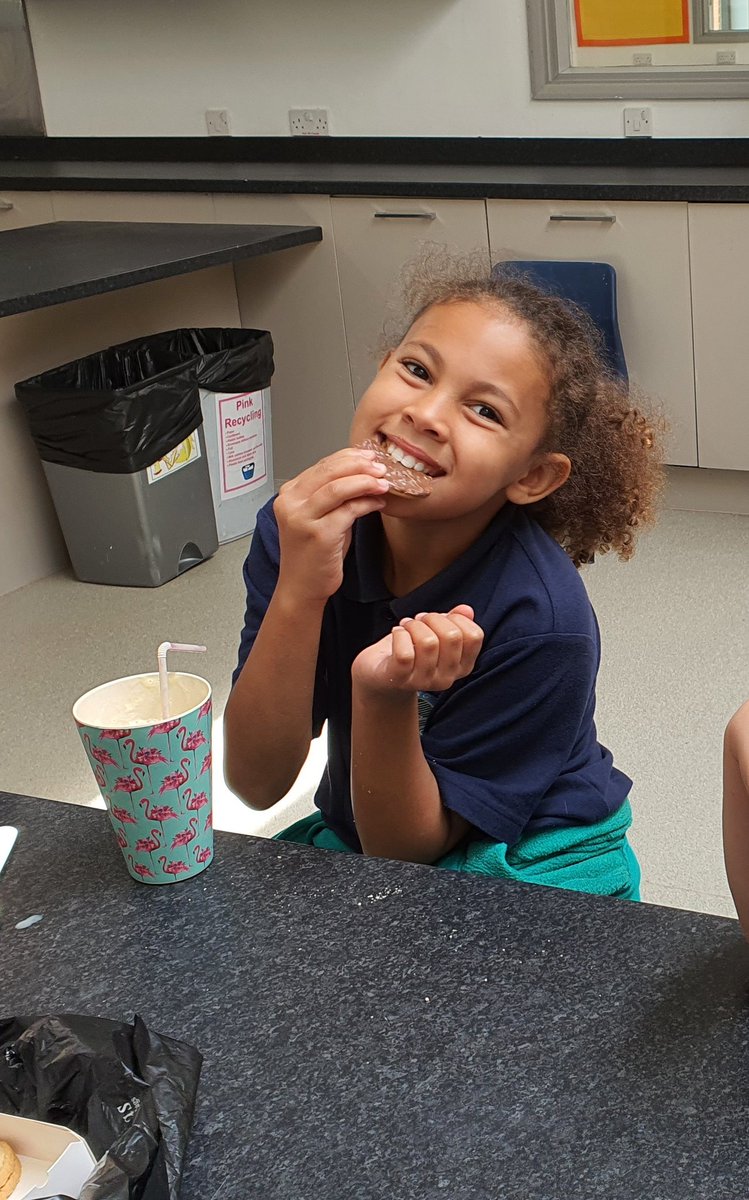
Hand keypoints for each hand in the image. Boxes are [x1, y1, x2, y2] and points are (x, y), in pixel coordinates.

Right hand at [274, 447, 388, 604]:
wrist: (301, 587)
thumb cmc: (313, 554)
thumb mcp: (320, 517)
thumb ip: (334, 495)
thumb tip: (364, 473)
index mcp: (289, 494)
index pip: (321, 465)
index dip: (348, 457)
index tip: (369, 456)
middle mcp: (291, 503)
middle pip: (329, 471)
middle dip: (359, 465)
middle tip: (380, 467)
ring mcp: (302, 519)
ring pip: (338, 487)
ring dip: (365, 481)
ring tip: (383, 482)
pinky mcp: (318, 534)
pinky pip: (348, 510)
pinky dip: (367, 502)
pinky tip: (378, 502)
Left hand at [351, 605, 483, 696]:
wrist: (380, 675)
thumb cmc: (411, 651)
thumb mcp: (435, 634)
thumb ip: (454, 622)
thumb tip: (467, 610)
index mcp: (462, 666)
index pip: (474, 636)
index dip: (456, 618)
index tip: (440, 618)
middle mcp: (447, 678)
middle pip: (452, 637)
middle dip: (433, 619)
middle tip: (419, 620)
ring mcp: (424, 681)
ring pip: (428, 643)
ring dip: (413, 625)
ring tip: (406, 626)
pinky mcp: (400, 679)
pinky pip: (405, 653)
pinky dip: (399, 635)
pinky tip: (397, 633)